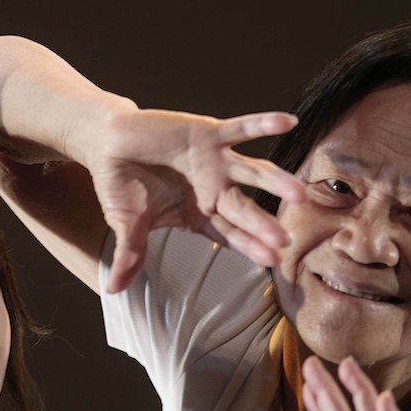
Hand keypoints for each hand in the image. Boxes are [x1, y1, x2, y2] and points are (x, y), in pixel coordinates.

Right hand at [91, 106, 306, 292]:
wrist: (109, 142)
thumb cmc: (121, 184)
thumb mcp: (126, 223)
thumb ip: (130, 253)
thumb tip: (112, 289)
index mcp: (200, 213)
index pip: (230, 235)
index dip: (250, 247)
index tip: (272, 261)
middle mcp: (214, 189)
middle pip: (245, 210)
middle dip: (264, 225)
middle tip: (285, 241)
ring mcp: (216, 161)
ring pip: (252, 172)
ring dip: (276, 181)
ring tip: (300, 192)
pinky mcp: (209, 132)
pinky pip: (241, 127)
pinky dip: (263, 123)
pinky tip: (289, 121)